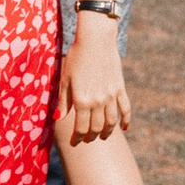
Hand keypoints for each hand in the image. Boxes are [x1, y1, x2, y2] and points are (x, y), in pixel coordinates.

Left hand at [58, 12, 131, 142]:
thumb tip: (58, 119)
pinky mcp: (120, 88)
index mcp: (82, 100)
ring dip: (107, 132)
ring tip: (102, 137)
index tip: (74, 143)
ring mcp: (111, 96)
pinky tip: (124, 128)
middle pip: (96, 128)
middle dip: (91, 137)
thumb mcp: (65, 79)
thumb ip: (63, 101)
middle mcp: (98, 101)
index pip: (81, 127)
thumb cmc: (76, 58)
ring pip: (111, 122)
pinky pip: (125, 108)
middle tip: (86, 140)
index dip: (77, 138)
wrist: (95, 41)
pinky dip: (126, 120)